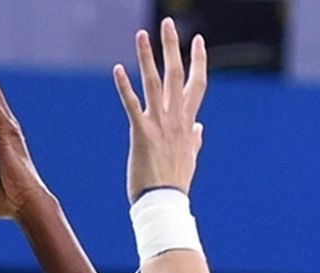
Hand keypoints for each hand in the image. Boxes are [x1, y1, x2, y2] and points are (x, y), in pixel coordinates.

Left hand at [113, 18, 207, 201]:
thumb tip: (200, 128)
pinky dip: (125, 87)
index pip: (197, 84)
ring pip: (155, 83)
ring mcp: (160, 124)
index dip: (198, 61)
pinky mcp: (142, 133)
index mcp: (188, 123)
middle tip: (168, 22)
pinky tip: (118, 69)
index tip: (198, 40)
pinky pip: (132, 104)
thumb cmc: (175, 183)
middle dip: (173, 47)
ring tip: (141, 34)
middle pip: (177, 75)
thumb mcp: (189, 159)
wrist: (165, 203)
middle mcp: (176, 119)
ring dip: (147, 57)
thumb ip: (195, 140)